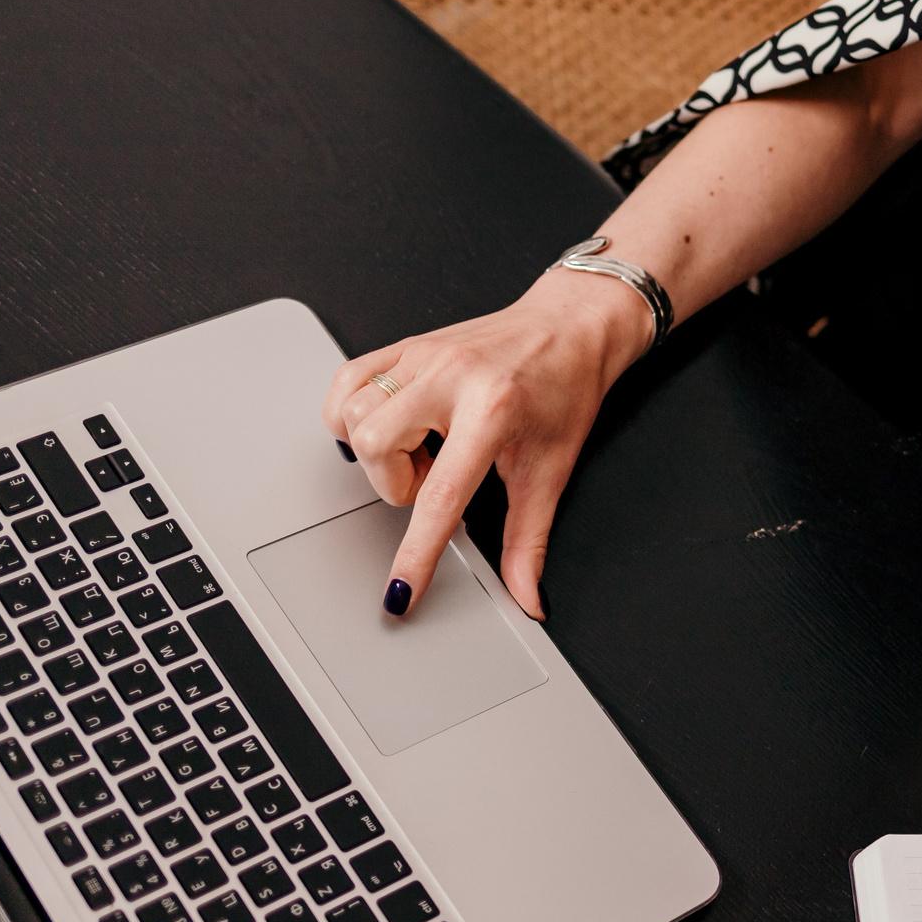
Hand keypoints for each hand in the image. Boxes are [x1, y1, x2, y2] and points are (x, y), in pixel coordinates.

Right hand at [320, 268, 651, 619]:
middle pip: (375, 445)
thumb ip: (529, 540)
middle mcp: (450, 375)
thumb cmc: (567, 386)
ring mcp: (423, 354)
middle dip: (395, 481)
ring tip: (422, 447)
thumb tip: (525, 597)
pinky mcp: (407, 344)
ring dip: (377, 449)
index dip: (417, 553)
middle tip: (432, 476)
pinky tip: (391, 424)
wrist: (574, 325)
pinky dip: (352, 413)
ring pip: (353, 413)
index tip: (401, 591)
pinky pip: (347, 381)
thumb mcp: (553, 468)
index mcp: (493, 409)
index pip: (440, 496)